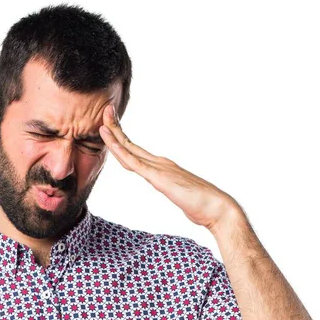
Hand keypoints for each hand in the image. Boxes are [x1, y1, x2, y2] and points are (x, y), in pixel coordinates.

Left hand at [99, 105, 240, 232]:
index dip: (120, 137)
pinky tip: (110, 142)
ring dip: (114, 135)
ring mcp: (159, 168)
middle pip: (130, 144)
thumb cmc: (201, 204)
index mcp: (162, 166)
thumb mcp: (178, 194)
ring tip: (103, 120)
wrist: (217, 208)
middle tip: (105, 111)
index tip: (110, 126)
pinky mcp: (159, 177)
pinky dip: (120, 151)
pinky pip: (134, 163)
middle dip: (115, 128)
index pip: (135, 150)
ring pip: (129, 150)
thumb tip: (165, 186)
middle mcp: (159, 162)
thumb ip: (170, 188)